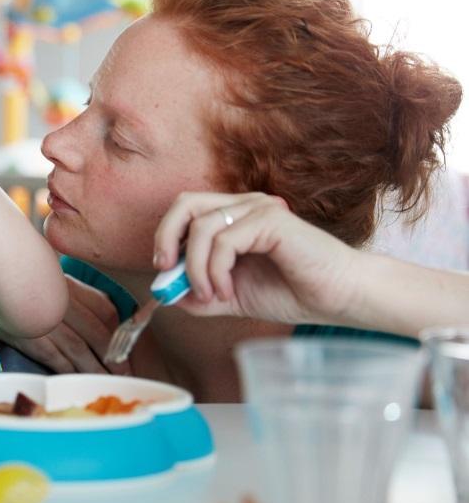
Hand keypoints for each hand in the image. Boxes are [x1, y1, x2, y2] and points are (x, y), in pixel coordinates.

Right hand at [0, 275, 131, 374]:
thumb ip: (78, 298)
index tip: (125, 352)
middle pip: (96, 334)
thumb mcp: (54, 283)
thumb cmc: (26, 287)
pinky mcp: (29, 337)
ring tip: (106, 382)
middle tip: (123, 374)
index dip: (119, 335)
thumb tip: (107, 325)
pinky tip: (78, 379)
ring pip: (79, 350)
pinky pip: (57, 358)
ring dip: (95, 370)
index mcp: (70, 286)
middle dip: (112, 358)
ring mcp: (45, 320)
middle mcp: (60, 302)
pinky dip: (71, 371)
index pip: (105, 311)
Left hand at [153, 192, 360, 325]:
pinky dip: (215, 271)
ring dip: (195, 269)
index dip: (165, 237)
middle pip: (185, 204)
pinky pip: (223, 241)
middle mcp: (244, 205)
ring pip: (201, 228)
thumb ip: (199, 293)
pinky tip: (228, 292)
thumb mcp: (232, 296)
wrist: (339, 298)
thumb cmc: (292, 292)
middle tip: (167, 271)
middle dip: (166, 238)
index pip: (185, 210)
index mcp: (234, 216)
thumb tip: (164, 292)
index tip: (163, 272)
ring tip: (212, 296)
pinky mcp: (271, 220)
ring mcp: (259, 208)